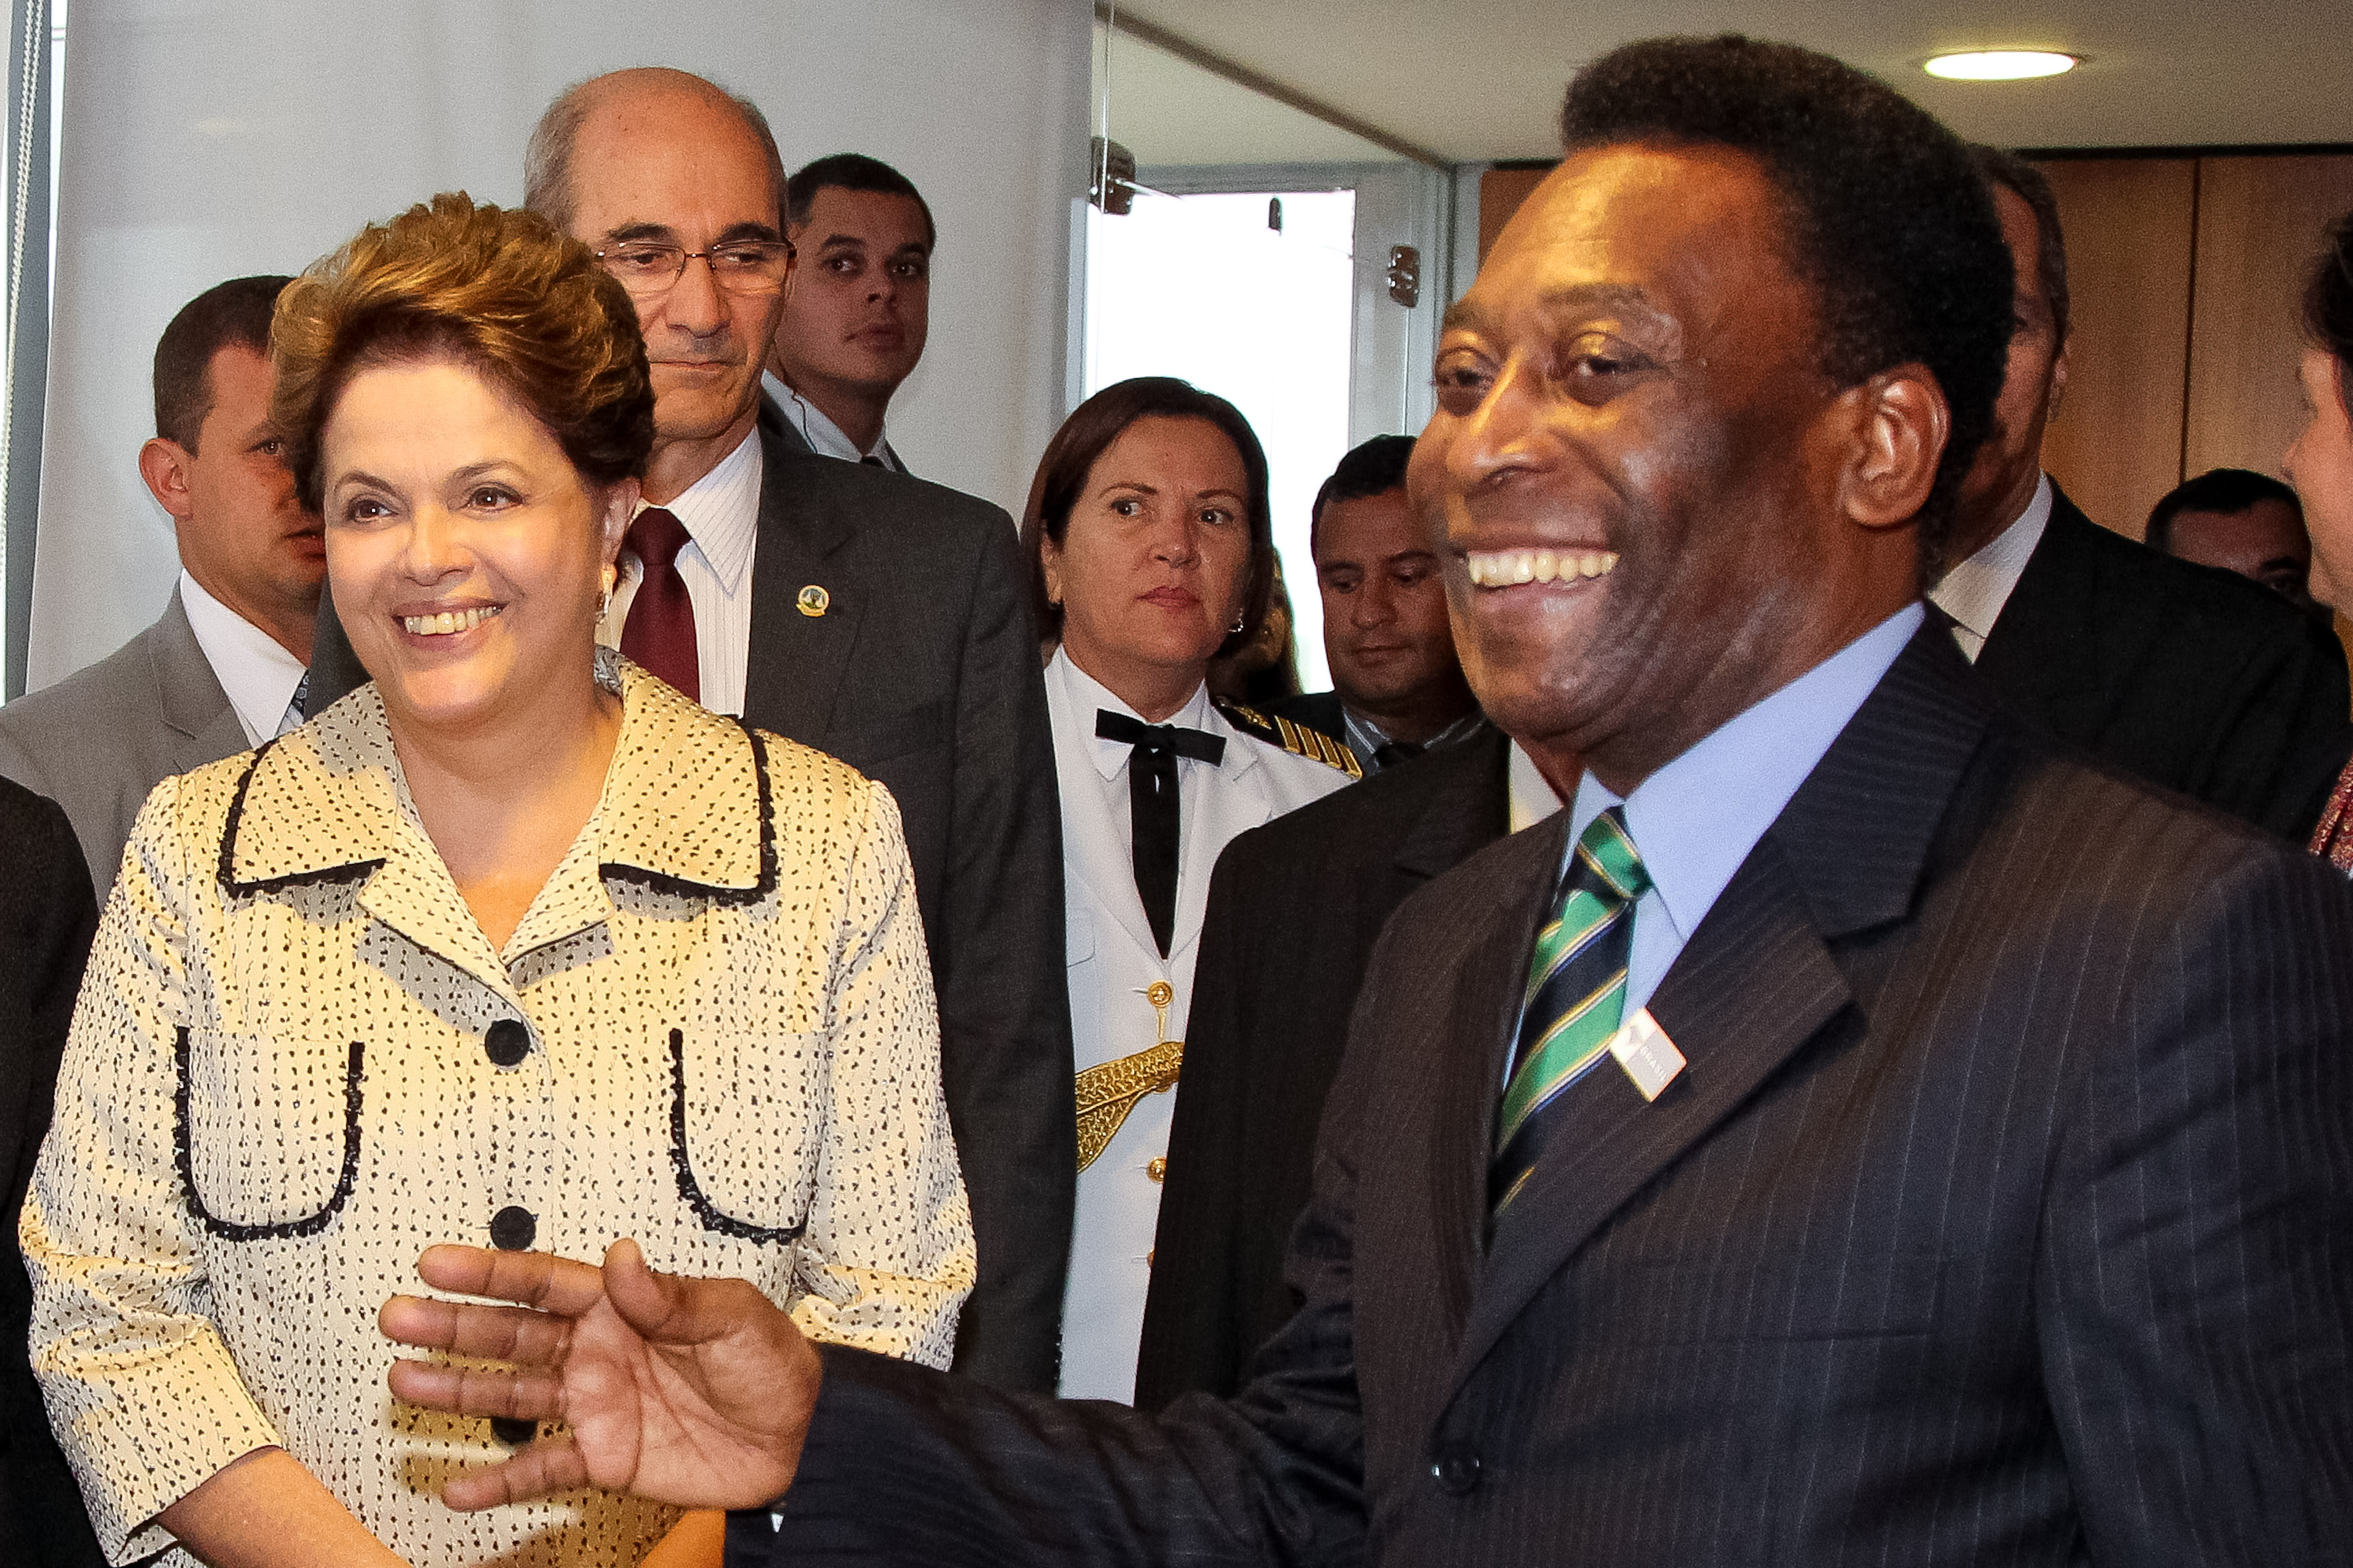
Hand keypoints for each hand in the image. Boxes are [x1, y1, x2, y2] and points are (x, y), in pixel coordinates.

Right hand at [379, 1238, 820, 1511]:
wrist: (800, 1437)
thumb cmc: (773, 1364)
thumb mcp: (731, 1316)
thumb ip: (669, 1295)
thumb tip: (622, 1256)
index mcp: (623, 1308)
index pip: (545, 1283)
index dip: (490, 1272)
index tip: (435, 1262)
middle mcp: (597, 1352)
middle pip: (511, 1335)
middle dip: (453, 1326)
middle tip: (396, 1317)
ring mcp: (595, 1406)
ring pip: (511, 1396)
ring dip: (457, 1392)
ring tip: (403, 1384)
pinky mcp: (604, 1458)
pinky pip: (541, 1470)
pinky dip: (500, 1483)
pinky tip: (458, 1488)